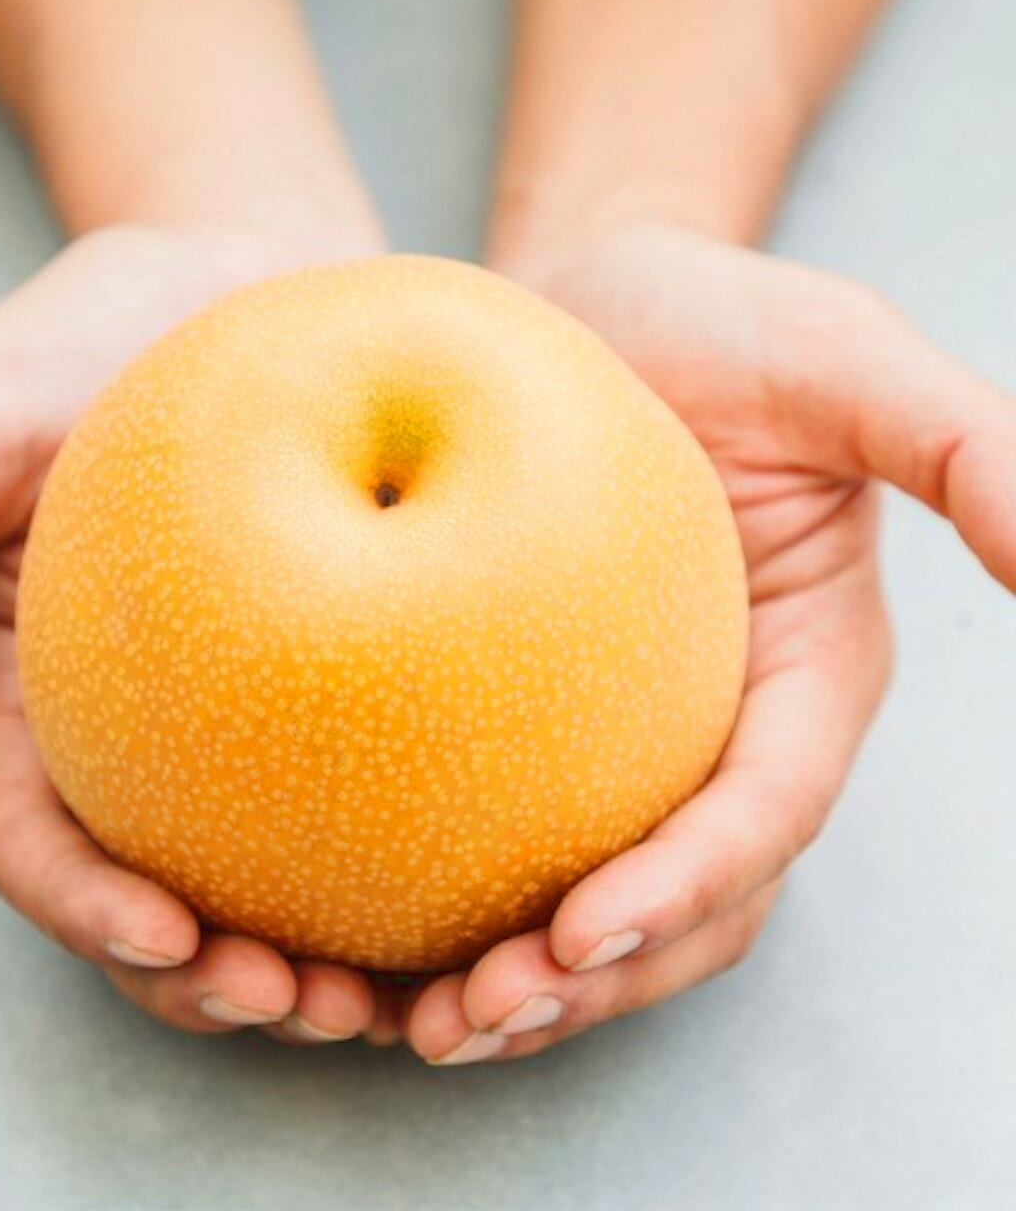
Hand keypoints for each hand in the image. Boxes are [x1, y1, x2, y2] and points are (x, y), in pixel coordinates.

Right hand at [0, 222, 389, 1046]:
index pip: (48, 847)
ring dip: (320, 954)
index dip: (101, 919)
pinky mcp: (350, 671)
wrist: (246, 262)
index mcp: (38, 696)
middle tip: (311, 1007)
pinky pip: (373, 783)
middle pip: (167, 900)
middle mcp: (140, 724)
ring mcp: (247, 705)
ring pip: (271, 874)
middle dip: (222, 981)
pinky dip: (402, 855)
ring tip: (397, 992)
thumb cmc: (92, 334)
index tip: (183, 948)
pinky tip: (470, 881)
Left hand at [407, 220, 1015, 1063]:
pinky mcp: (526, 725)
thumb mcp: (842, 358)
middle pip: (680, 898)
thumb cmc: (716, 318)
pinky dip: (448, 906)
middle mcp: (716, 728)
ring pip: (589, 901)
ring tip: (422, 1024)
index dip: (690, 882)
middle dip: (594, 979)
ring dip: (518, 982)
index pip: (762, 809)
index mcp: (804, 673)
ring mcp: (621, 738)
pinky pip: (499, 837)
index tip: (586, 930)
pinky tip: (367, 941)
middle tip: (481, 1018)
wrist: (583, 300)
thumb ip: (964, 444)